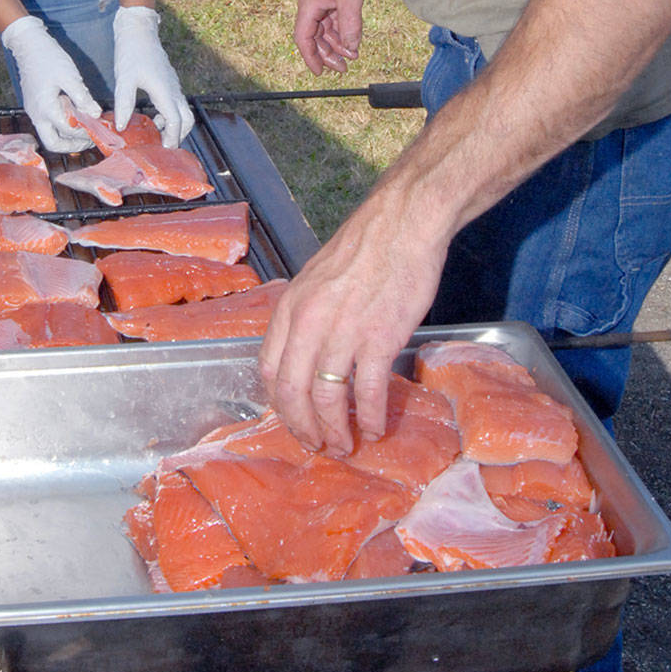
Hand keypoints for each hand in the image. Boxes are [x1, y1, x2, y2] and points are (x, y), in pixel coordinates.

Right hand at [0, 16, 99, 151]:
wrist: (28, 45)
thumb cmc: (48, 58)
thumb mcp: (69, 76)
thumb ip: (83, 97)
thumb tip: (95, 115)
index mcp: (46, 108)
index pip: (69, 130)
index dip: (86, 132)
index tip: (100, 128)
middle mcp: (37, 115)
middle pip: (54, 144)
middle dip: (73, 145)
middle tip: (91, 139)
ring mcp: (34, 112)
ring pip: (50, 136)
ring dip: (68, 137)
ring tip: (86, 130)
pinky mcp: (35, 107)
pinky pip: (48, 124)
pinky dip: (62, 127)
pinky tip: (75, 117)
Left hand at [113, 6, 193, 147]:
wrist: (139, 31)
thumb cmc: (131, 53)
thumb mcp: (124, 79)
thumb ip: (124, 103)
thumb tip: (122, 127)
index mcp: (165, 91)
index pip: (176, 121)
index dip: (172, 138)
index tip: (164, 150)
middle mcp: (174, 89)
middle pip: (187, 119)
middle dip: (178, 136)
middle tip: (164, 148)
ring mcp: (174, 85)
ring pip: (183, 112)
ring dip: (174, 126)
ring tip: (157, 135)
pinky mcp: (170, 82)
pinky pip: (176, 104)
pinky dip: (170, 116)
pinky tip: (153, 118)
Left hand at [259, 183, 446, 453]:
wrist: (401, 225)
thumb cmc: (363, 249)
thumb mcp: (316, 279)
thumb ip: (306, 315)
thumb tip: (304, 352)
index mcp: (290, 307)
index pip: (268, 368)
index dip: (278, 402)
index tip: (291, 418)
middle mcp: (309, 323)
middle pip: (292, 391)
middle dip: (302, 427)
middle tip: (316, 445)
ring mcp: (343, 333)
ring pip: (327, 398)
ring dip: (334, 430)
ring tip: (344, 446)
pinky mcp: (379, 339)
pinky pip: (368, 391)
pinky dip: (370, 417)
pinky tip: (374, 429)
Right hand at [294, 0, 375, 75]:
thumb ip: (350, 25)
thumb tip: (350, 48)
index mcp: (309, 3)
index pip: (303, 38)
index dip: (311, 57)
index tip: (320, 73)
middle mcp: (311, 1)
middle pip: (315, 35)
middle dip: (329, 52)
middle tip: (345, 67)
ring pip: (325, 27)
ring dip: (338, 41)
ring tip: (354, 54)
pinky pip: (333, 16)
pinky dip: (343, 28)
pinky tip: (354, 37)